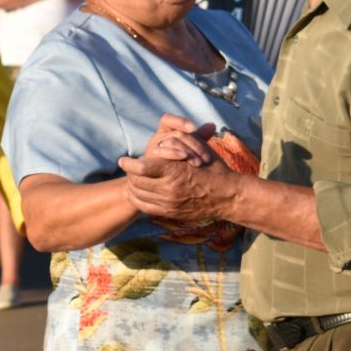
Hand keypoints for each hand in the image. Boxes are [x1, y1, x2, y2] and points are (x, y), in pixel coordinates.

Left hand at [118, 153, 237, 225]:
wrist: (228, 196)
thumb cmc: (214, 169)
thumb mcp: (197, 149)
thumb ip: (179, 143)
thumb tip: (164, 137)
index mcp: (174, 170)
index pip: (140, 168)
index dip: (128, 163)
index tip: (123, 160)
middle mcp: (169, 189)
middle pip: (136, 181)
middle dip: (129, 174)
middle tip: (128, 168)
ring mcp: (169, 203)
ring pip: (139, 195)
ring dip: (132, 186)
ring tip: (132, 180)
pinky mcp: (170, 213)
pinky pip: (145, 208)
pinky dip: (137, 200)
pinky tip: (136, 194)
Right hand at [147, 114, 217, 165]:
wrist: (157, 181)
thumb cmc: (176, 162)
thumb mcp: (188, 148)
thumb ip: (199, 137)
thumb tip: (212, 125)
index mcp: (164, 132)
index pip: (168, 120)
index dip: (180, 122)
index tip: (193, 128)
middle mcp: (157, 139)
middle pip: (176, 134)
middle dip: (193, 144)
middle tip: (206, 157)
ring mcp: (152, 150)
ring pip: (169, 143)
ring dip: (185, 151)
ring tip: (198, 162)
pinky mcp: (149, 161)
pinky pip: (160, 153)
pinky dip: (172, 154)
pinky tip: (183, 157)